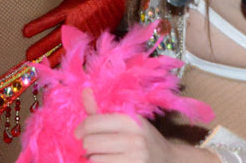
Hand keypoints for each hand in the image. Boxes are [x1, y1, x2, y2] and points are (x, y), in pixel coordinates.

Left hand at [22, 0, 125, 62]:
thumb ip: (61, 2)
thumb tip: (47, 4)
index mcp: (69, 9)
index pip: (49, 19)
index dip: (36, 26)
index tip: (24, 33)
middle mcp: (75, 24)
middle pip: (54, 39)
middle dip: (40, 48)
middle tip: (27, 56)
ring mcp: (84, 34)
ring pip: (65, 50)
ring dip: (52, 59)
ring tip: (40, 66)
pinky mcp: (93, 42)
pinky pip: (80, 55)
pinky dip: (70, 62)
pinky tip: (61, 70)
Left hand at [76, 88, 196, 162]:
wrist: (167, 159)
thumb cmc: (143, 137)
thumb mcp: (126, 119)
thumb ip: (101, 109)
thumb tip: (85, 90)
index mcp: (131, 120)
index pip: (93, 123)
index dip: (81, 128)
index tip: (78, 133)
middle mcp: (134, 140)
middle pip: (90, 143)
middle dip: (86, 144)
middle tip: (91, 145)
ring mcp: (134, 159)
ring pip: (94, 159)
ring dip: (93, 157)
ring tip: (101, 154)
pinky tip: (107, 161)